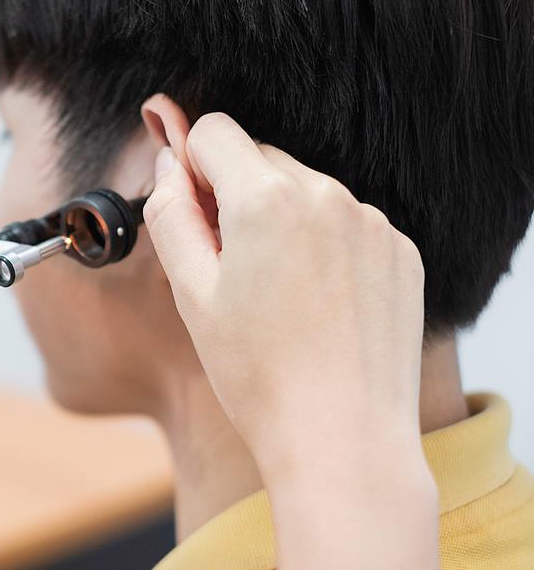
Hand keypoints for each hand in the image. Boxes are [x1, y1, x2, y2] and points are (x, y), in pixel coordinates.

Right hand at [142, 111, 426, 476]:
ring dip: (281, 218)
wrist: (342, 438)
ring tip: (278, 293)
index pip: (215, 131)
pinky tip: (318, 301)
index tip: (191, 208)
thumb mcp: (191, 292)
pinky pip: (347, 222)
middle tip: (230, 265)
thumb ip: (170, 213)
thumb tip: (169, 161)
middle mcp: (327, 194)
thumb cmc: (257, 372)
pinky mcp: (399, 250)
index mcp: (266, 199)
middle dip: (235, 194)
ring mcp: (371, 222)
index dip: (191, 164)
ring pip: (305, 190)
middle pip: (260, 157)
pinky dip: (324, 244)